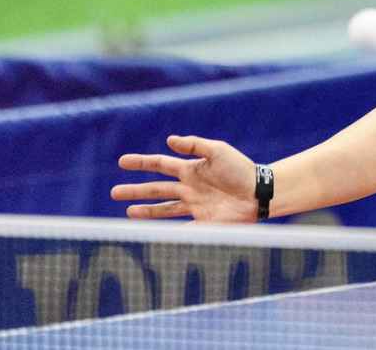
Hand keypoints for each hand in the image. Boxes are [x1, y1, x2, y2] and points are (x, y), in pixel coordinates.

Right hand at [111, 134, 258, 221]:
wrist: (260, 192)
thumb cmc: (241, 169)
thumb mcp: (218, 150)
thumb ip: (194, 145)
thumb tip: (169, 140)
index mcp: (191, 169)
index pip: (160, 164)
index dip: (141, 163)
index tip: (122, 162)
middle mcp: (189, 188)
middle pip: (156, 189)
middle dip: (135, 191)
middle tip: (114, 192)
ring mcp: (194, 205)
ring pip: (164, 209)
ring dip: (146, 210)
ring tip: (128, 212)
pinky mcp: (202, 222)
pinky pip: (180, 228)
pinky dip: (166, 232)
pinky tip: (152, 234)